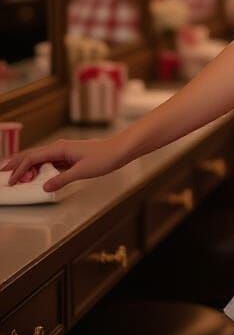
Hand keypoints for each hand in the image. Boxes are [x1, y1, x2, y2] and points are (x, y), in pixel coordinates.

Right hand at [1, 135, 129, 191]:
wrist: (120, 150)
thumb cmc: (104, 157)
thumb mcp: (82, 171)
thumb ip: (61, 179)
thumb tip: (45, 187)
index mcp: (59, 148)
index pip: (32, 158)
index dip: (19, 169)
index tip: (11, 181)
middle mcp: (60, 148)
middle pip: (33, 155)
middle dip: (17, 164)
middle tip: (3, 173)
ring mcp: (65, 152)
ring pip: (41, 159)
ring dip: (29, 168)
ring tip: (19, 179)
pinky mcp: (70, 157)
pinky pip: (50, 163)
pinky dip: (41, 169)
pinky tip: (38, 177)